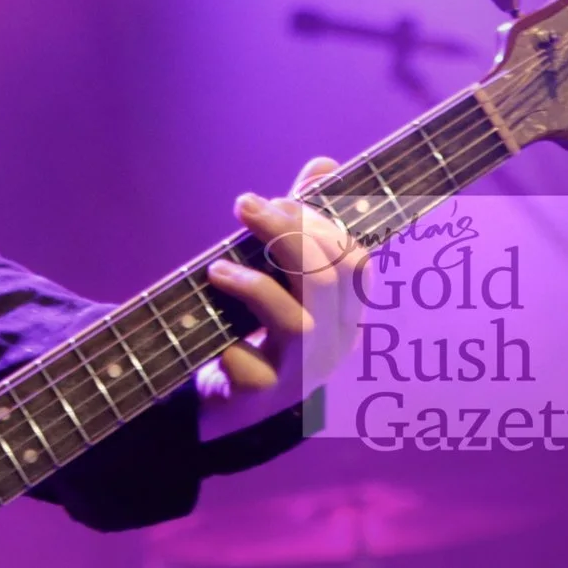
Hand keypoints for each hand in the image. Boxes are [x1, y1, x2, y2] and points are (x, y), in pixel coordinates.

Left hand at [194, 155, 361, 441]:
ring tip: (217, 268)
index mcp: (343, 306)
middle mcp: (333, 339)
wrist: (230, 404)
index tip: (282, 198)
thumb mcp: (280, 271)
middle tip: (244, 205)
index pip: (355, 258)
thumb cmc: (260, 325)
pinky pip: (251, 364)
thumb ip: (300, 221)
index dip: (321, 221)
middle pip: (329, 277)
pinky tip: (213, 336)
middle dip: (287, 231)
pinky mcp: (265, 396)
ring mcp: (302, 371)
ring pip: (299, 320)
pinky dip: (229, 343)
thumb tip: (324, 164)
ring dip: (254, 283)